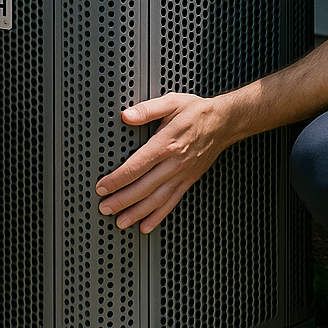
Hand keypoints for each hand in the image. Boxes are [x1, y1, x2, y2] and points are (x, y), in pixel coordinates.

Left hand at [95, 92, 227, 232]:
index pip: (137, 167)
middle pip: (144, 187)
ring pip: (157, 199)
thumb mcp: (171, 102)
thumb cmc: (196, 112)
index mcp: (165, 144)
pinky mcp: (188, 181)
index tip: (102, 187)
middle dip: (122, 200)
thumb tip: (127, 115)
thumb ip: (147, 110)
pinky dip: (158, 216)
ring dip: (137, 213)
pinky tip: (146, 225)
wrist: (224, 123)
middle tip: (105, 208)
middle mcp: (173, 163)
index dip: (117, 179)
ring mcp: (182, 174)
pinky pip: (172, 202)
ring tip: (121, 222)